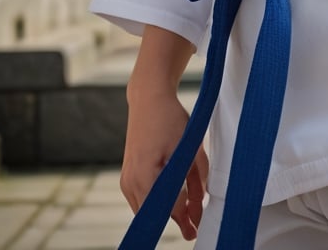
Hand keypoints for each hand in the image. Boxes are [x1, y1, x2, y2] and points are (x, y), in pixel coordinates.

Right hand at [120, 88, 207, 240]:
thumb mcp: (189, 144)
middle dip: (175, 219)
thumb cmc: (169, 117)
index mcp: (145, 174)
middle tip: (193, 226)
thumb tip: (201, 199)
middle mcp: (130, 181)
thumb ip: (197, 174)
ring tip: (189, 210)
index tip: (194, 229)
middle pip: (154, 213)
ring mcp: (126, 178)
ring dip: (166, 210)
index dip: (183, 219)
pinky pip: (142, 197)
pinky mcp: (127, 174)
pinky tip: (176, 196)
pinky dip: (158, 200)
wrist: (148, 98)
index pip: (166, 208)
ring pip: (147, 208)